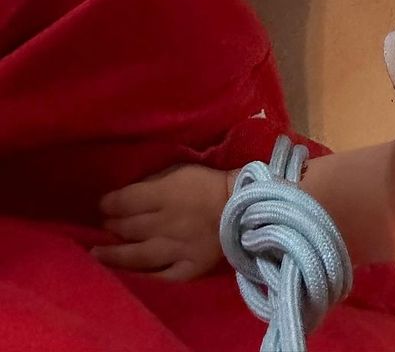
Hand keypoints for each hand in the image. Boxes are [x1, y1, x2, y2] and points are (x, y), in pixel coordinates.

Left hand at [94, 164, 234, 280]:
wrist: (244, 206)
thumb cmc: (209, 183)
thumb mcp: (180, 169)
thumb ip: (154, 181)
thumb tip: (127, 192)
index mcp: (166, 194)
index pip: (125, 201)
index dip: (109, 203)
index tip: (102, 204)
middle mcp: (166, 223)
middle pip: (129, 227)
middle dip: (111, 225)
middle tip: (104, 225)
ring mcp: (177, 248)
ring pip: (138, 254)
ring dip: (114, 254)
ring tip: (98, 254)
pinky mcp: (189, 268)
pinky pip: (161, 276)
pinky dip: (142, 277)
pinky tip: (128, 275)